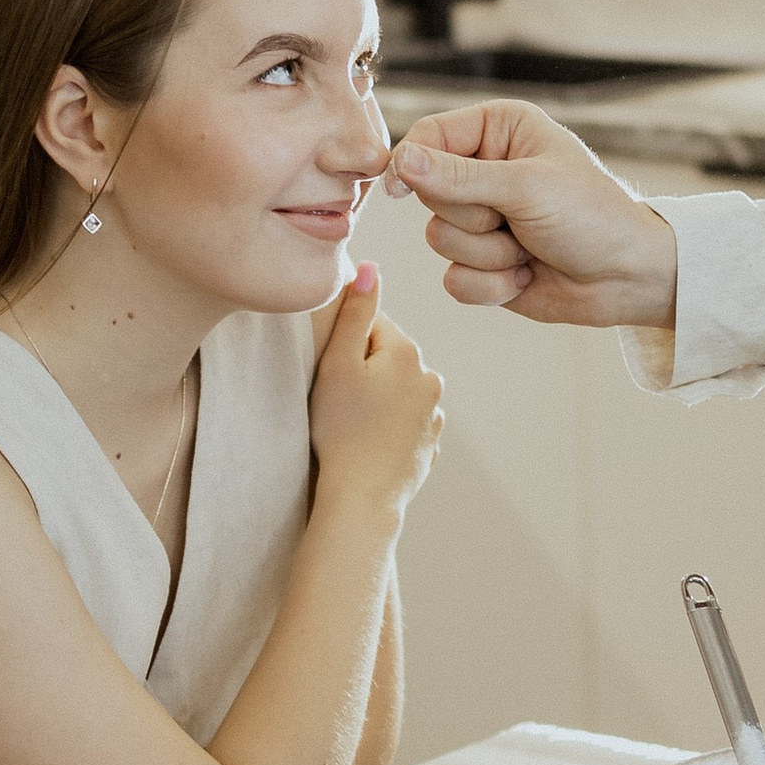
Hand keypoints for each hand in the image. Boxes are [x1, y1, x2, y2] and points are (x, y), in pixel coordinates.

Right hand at [310, 265, 443, 518]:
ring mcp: (434, 414)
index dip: (344, 344)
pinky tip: (366, 441)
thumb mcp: (337, 363)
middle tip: (337, 399)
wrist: (362, 497)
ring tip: (351, 423)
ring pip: (398, 390)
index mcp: (408, 353)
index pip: (372, 326)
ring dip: (377, 397)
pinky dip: (387, 426)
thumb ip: (354, 312)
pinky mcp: (429, 443)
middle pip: (387, 357)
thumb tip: (371, 267)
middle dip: (363, 369)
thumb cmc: (341, 428)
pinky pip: (404, 422)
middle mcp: (430, 378)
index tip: (329, 370)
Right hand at [384, 101, 677, 327]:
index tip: (401, 188)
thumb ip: (459, 177)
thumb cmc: (593, 217)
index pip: (428, 136)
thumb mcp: (527, 187)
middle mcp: (485, 170)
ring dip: (488, 254)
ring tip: (529, 248)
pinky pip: (454, 279)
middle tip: (518, 220)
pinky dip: (491, 285)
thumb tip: (401, 161)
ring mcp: (484, 219)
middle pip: (428, 194)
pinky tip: (527, 277)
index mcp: (498, 130)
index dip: (411, 162)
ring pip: (438, 240)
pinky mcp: (485, 264)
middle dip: (473, 218)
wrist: (630, 277)